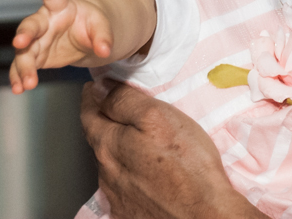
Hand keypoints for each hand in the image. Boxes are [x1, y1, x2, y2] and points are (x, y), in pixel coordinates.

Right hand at [9, 0, 113, 92]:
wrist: (83, 35)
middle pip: (30, 25)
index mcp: (61, 7)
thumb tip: (105, 50)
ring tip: (26, 83)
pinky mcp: (35, 56)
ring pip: (24, 51)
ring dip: (23, 66)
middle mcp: (44, 21)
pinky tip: (18, 88)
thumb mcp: (100, 25)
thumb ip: (104, 36)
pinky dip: (19, 77)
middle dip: (24, 33)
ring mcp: (37, 40)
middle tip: (20, 42)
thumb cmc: (89, 23)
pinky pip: (23, 66)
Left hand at [80, 81, 264, 218]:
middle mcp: (107, 171)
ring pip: (112, 164)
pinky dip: (130, 175)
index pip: (89, 113)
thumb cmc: (187, 164)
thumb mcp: (158, 116)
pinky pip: (124, 187)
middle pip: (100, 139)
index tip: (95, 86)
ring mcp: (117, 195)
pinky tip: (147, 171)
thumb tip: (102, 87)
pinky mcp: (129, 212)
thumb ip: (125, 100)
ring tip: (139, 140)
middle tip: (119, 108)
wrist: (202, 214)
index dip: (92, 96)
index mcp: (109, 143)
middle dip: (106, 122)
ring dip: (119, 150)